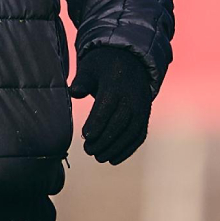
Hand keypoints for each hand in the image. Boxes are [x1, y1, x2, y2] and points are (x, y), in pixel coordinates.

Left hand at [68, 46, 155, 164]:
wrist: (132, 61)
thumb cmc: (105, 66)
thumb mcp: (90, 67)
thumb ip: (82, 81)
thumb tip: (75, 92)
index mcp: (116, 85)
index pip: (107, 107)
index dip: (96, 123)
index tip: (85, 136)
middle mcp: (132, 98)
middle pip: (119, 123)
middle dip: (104, 140)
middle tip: (88, 150)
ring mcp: (141, 108)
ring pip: (130, 133)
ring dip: (115, 148)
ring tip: (98, 157)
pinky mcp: (144, 116)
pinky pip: (139, 136)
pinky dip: (128, 150)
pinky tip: (113, 159)